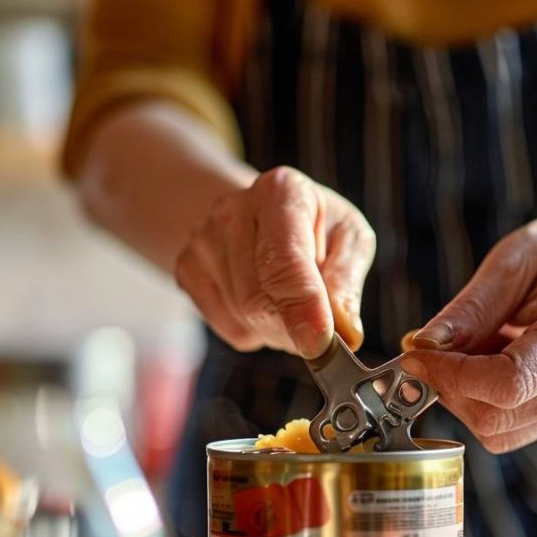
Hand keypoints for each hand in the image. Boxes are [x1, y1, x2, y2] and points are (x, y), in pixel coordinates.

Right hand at [175, 166, 374, 357]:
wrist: (261, 215)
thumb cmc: (315, 227)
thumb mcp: (349, 238)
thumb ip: (346, 281)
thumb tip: (344, 331)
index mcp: (280, 192)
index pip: (285, 260)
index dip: (302, 307)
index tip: (318, 343)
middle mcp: (233, 209)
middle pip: (258, 298)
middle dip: (293, 328)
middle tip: (317, 333)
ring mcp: (203, 240)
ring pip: (242, 317)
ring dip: (277, 330)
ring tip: (291, 302)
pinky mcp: (188, 270)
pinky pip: (228, 328)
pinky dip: (254, 331)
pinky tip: (265, 303)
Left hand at [401, 210, 536, 452]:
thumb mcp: (516, 259)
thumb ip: (471, 308)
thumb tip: (424, 346)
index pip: (508, 383)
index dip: (451, 376)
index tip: (416, 353)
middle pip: (495, 417)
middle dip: (448, 387)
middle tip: (430, 346)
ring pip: (495, 431)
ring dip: (462, 395)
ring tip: (471, 345)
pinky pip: (505, 428)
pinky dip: (478, 401)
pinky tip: (487, 360)